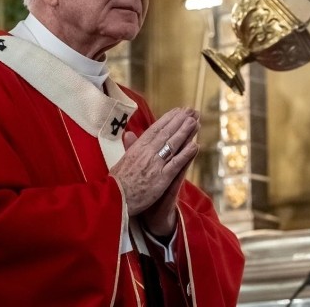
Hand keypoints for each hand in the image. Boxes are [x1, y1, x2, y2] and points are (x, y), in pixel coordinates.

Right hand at [110, 107, 198, 221]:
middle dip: (180, 121)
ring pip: (172, 144)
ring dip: (185, 132)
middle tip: (191, 111)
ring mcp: (155, 164)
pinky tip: (195, 146)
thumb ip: (130, 146)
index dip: (168, 119)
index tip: (178, 110)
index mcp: (138, 147)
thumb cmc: (117, 181)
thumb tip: (129, 133)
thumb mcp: (122, 159)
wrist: (114, 199)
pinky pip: (176, 163)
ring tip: (195, 122)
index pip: (155, 129)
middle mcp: (147, 152)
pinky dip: (185, 154)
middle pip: (166, 133)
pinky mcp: (161, 178)